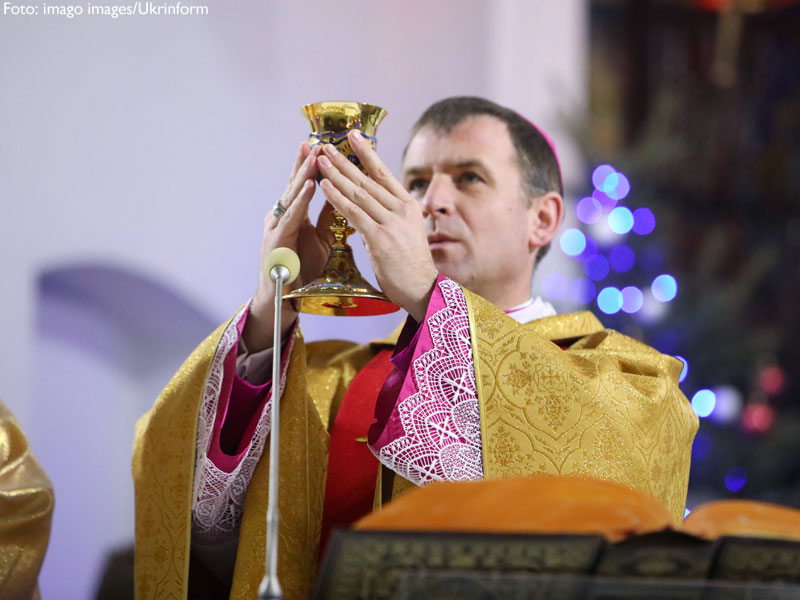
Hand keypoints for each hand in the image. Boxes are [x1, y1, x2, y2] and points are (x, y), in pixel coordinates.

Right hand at [242, 143, 335, 351]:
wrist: (286, 298)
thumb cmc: (304, 268)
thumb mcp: (323, 238)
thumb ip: (330, 217)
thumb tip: (345, 195)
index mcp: (294, 214)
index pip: (305, 184)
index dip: (314, 165)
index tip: (325, 144)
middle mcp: (282, 216)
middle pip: (295, 184)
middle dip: (306, 162)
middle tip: (316, 140)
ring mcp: (276, 227)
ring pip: (292, 196)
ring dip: (304, 175)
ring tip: (314, 156)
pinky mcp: (275, 240)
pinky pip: (291, 217)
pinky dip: (301, 200)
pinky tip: (310, 187)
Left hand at [317, 130, 438, 321]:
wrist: (422, 288)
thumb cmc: (411, 263)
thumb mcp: (407, 230)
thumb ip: (392, 213)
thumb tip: (377, 199)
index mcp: (409, 205)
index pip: (384, 173)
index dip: (366, 153)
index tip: (353, 135)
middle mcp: (401, 209)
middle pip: (367, 180)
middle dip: (344, 161)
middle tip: (327, 145)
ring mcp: (391, 223)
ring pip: (358, 193)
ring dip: (336, 175)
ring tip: (320, 161)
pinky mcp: (380, 238)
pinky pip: (353, 213)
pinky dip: (337, 198)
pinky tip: (325, 186)